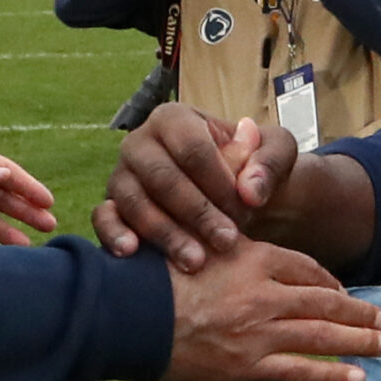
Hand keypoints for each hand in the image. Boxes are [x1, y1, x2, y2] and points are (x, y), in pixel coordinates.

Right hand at [95, 105, 297, 270]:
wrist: (233, 198)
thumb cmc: (252, 169)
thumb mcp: (277, 152)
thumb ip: (270, 162)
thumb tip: (249, 191)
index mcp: (175, 119)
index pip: (192, 148)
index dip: (218, 183)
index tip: (245, 212)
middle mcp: (140, 142)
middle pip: (162, 177)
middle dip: (196, 213)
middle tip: (226, 242)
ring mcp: (121, 174)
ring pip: (134, 202)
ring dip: (166, 233)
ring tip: (195, 262)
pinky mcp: (110, 205)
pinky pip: (103, 218)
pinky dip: (114, 235)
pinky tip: (133, 253)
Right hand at [166, 239, 380, 380]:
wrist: (126, 316)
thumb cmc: (151, 278)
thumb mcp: (194, 244)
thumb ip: (224, 248)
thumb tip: (234, 246)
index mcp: (251, 259)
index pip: (305, 268)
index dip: (329, 281)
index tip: (343, 290)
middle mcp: (263, 293)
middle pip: (324, 301)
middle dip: (358, 312)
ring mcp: (258, 331)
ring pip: (322, 335)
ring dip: (359, 340)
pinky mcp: (247, 365)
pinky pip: (300, 371)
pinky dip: (332, 374)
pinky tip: (356, 376)